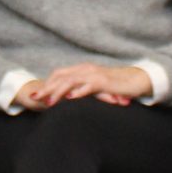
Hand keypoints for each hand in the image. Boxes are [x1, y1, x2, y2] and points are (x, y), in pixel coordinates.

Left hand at [32, 63, 151, 106]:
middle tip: (35, 99)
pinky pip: (89, 86)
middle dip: (47, 88)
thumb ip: (82, 89)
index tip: (36, 95)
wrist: (136, 80)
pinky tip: (71, 99)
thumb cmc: (116, 86)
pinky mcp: (104, 82)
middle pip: (61, 77)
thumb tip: (70, 97)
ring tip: (49, 102)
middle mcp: (86, 69)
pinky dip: (78, 92)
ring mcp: (94, 75)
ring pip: (71, 81)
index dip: (47, 84)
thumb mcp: (95, 87)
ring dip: (58, 92)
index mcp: (82, 69)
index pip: (59, 75)